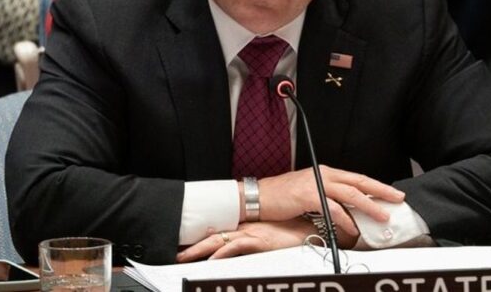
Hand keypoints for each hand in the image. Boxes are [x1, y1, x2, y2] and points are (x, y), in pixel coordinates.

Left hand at [176, 218, 312, 262]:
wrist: (314, 227)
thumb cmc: (298, 233)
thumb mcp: (274, 240)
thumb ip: (261, 245)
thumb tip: (251, 253)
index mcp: (248, 228)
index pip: (220, 234)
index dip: (202, 240)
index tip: (185, 247)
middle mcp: (246, 229)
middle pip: (213, 236)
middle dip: (193, 247)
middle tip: (176, 254)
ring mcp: (251, 234)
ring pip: (218, 241)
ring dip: (200, 251)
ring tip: (183, 258)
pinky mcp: (259, 241)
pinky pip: (235, 247)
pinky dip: (221, 255)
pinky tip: (210, 262)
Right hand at [258, 165, 404, 235]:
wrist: (258, 196)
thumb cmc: (281, 197)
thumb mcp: (308, 193)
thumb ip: (327, 198)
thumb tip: (346, 211)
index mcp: (325, 173)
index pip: (355, 178)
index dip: (375, 185)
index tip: (390, 193)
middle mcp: (323, 175)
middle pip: (358, 182)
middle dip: (380, 190)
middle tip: (397, 198)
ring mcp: (316, 184)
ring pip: (350, 194)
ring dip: (368, 206)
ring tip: (381, 216)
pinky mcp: (308, 195)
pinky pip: (332, 207)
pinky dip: (345, 218)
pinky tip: (353, 226)